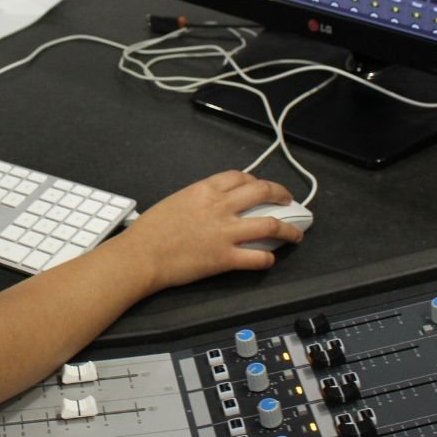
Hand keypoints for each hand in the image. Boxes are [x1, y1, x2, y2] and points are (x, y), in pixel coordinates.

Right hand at [104, 170, 300, 293]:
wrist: (141, 255)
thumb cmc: (150, 230)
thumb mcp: (175, 202)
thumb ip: (198, 200)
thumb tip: (213, 206)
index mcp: (205, 190)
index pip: (240, 177)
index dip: (256, 180)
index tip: (261, 187)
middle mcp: (220, 207)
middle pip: (262, 192)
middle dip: (281, 194)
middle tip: (289, 201)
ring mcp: (225, 232)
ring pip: (270, 224)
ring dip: (288, 229)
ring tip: (295, 234)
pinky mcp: (225, 258)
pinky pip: (258, 257)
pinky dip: (268, 259)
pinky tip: (269, 260)